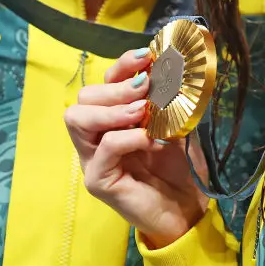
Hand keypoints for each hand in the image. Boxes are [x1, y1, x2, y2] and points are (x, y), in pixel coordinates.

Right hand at [65, 49, 209, 248]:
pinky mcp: (98, 180)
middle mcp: (96, 136)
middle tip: (146, 88)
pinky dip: (130, 137)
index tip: (147, 56)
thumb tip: (170, 67)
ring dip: (113, 108)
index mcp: (112, 118)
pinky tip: (153, 139)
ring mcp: (93, 158)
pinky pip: (105, 148)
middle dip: (115, 87)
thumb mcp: (176, 124)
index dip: (121, 66)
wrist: (186, 209)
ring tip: (142, 110)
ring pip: (78, 118)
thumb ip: (167, 99)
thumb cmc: (179, 167)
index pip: (103, 83)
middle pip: (84, 97)